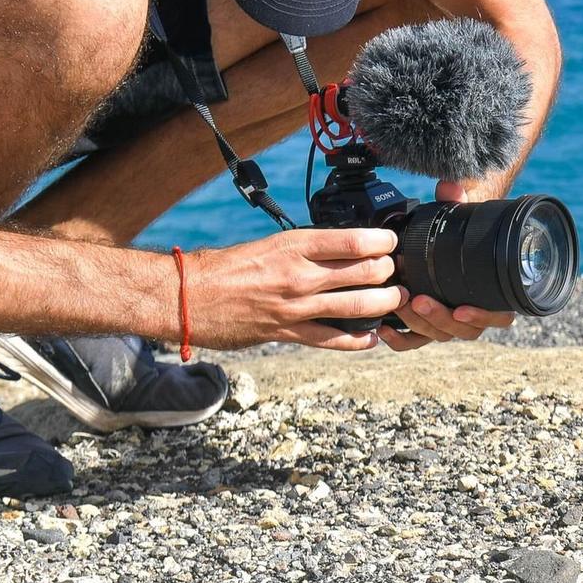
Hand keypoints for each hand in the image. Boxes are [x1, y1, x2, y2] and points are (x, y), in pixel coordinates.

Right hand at [184, 229, 404, 351]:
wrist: (186, 295)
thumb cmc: (224, 267)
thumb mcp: (268, 245)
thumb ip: (303, 249)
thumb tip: (338, 250)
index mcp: (294, 246)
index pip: (355, 241)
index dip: (383, 243)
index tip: (391, 243)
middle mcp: (300, 275)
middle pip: (365, 272)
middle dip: (389, 272)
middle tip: (396, 271)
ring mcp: (296, 306)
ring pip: (358, 305)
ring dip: (385, 303)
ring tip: (397, 299)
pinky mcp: (287, 332)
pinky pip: (333, 340)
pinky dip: (358, 340)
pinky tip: (372, 337)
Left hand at [377, 179, 517, 349]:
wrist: (449, 242)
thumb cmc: (460, 233)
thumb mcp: (459, 215)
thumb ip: (456, 200)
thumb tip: (449, 185)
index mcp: (494, 294)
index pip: (499, 317)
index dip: (484, 317)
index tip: (462, 309)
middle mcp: (474, 313)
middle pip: (464, 331)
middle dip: (440, 319)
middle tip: (420, 302)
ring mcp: (449, 322)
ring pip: (440, 336)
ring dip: (421, 325)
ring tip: (402, 305)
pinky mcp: (427, 325)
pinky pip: (416, 342)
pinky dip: (401, 340)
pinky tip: (386, 328)